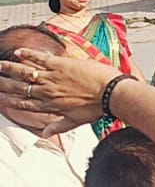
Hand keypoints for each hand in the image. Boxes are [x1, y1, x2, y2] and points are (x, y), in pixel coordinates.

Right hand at [0, 49, 119, 135]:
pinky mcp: (60, 64)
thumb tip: (46, 135)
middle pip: (18, 87)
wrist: (111, 93)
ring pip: (24, 72)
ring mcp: (52, 77)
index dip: (7, 100)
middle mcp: (46, 92)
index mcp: (49, 105)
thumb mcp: (75, 121)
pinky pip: (39, 58)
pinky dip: (28, 54)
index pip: (22, 103)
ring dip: (9, 68)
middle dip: (3, 83)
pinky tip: (18, 52)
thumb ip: (58, 126)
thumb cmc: (96, 108)